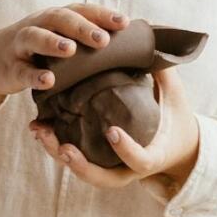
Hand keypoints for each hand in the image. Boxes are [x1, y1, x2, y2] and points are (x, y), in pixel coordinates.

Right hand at [0, 4, 127, 106]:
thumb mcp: (57, 38)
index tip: (124, 22)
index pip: (81, 10)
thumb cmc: (35, 50)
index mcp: (55, 18)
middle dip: (82, 27)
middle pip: (60, 19)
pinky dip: (34, 75)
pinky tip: (48, 80)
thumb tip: (128, 46)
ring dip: (53, 42)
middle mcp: (38, 25)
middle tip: (104, 39)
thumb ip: (84, 40)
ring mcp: (21, 45)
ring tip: (71, 50)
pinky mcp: (11, 67)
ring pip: (35, 37)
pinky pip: (22, 70)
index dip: (102, 14)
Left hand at [30, 63, 201, 198]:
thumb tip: (151, 38)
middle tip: (64, 147)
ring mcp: (112, 169)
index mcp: (153, 157)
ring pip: (82, 171)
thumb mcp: (175, 97)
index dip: (126, 150)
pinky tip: (38, 128)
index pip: (139, 161)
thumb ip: (163, 72)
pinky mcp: (98, 162)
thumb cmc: (176, 119)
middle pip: (102, 178)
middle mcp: (129, 169)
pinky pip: (74, 159)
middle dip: (80, 165)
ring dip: (58, 154)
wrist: (178, 148)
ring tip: (41, 131)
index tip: (112, 131)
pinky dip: (55, 146)